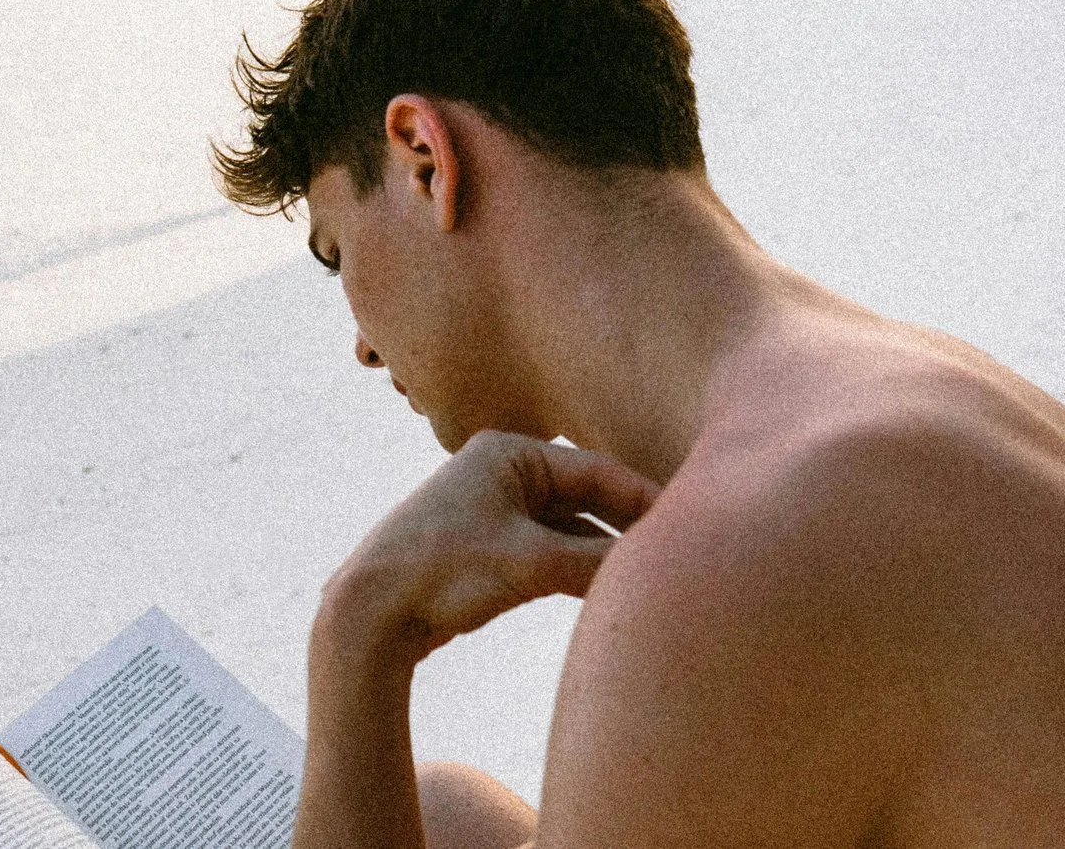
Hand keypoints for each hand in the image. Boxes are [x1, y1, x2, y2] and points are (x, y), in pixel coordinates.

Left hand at [317, 431, 662, 666]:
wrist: (371, 612)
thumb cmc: (442, 572)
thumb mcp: (531, 564)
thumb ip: (597, 561)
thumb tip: (659, 565)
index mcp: (509, 452)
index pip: (598, 471)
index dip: (646, 500)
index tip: (693, 527)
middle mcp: (504, 470)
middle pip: (588, 496)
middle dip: (630, 526)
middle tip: (683, 555)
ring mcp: (496, 507)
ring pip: (572, 527)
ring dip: (607, 552)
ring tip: (653, 577)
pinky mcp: (491, 545)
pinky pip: (553, 550)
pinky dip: (581, 568)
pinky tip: (609, 591)